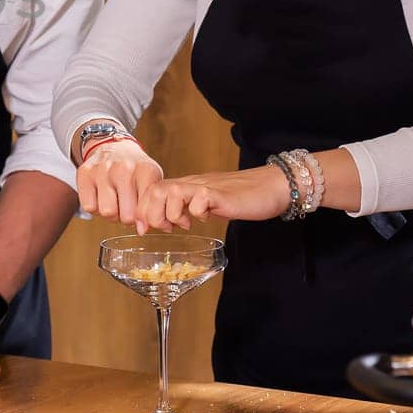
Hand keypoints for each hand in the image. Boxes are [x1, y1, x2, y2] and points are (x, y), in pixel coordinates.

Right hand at [76, 138, 164, 225]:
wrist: (114, 146)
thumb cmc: (135, 169)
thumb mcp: (151, 181)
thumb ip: (150, 207)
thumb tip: (142, 230)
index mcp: (145, 170)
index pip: (145, 210)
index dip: (143, 219)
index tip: (141, 216)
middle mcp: (124, 168)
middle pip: (126, 216)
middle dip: (126, 217)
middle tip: (126, 207)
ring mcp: (103, 170)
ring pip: (107, 212)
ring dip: (110, 213)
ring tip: (114, 202)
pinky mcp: (85, 173)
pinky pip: (89, 206)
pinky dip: (95, 207)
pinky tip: (100, 197)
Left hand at [134, 166, 290, 233]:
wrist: (270, 187)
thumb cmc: (240, 197)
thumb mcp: (206, 202)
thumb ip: (187, 208)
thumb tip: (168, 223)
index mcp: (186, 186)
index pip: (151, 191)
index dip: (142, 210)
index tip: (145, 229)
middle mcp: (192, 183)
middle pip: (155, 190)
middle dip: (152, 213)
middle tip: (166, 228)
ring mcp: (206, 188)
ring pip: (172, 192)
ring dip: (171, 213)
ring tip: (184, 224)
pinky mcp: (221, 195)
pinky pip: (199, 199)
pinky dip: (196, 212)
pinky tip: (205, 218)